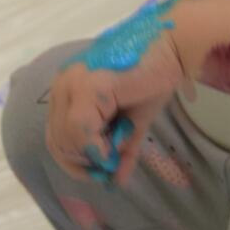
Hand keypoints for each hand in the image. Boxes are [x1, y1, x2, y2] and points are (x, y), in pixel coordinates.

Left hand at [46, 30, 187, 184]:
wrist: (173, 46)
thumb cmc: (154, 76)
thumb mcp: (132, 122)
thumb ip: (120, 150)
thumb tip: (116, 183)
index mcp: (66, 89)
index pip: (55, 137)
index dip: (75, 162)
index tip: (100, 172)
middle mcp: (62, 84)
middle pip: (58, 142)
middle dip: (84, 163)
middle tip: (111, 166)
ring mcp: (72, 84)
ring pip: (67, 140)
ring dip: (94, 155)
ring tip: (119, 148)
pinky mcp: (87, 86)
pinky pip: (82, 132)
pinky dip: (99, 147)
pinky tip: (118, 143)